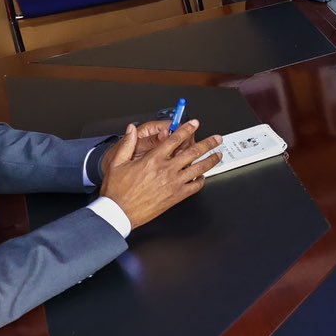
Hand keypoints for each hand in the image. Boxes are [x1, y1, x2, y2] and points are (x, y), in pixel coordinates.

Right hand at [98, 119, 223, 227]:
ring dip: (211, 160)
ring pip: (198, 169)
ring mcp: (173, 183)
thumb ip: (127, 144)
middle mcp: (166, 170)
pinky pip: (195, 187)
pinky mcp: (176, 196)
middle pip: (193, 152)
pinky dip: (201, 181)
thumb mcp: (117, 162)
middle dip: (208, 143)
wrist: (119, 212)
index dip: (187, 129)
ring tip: (218, 155)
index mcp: (153, 159)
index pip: (175, 139)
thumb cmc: (117, 190)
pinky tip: (203, 177)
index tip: (194, 124)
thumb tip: (131, 129)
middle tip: (217, 139)